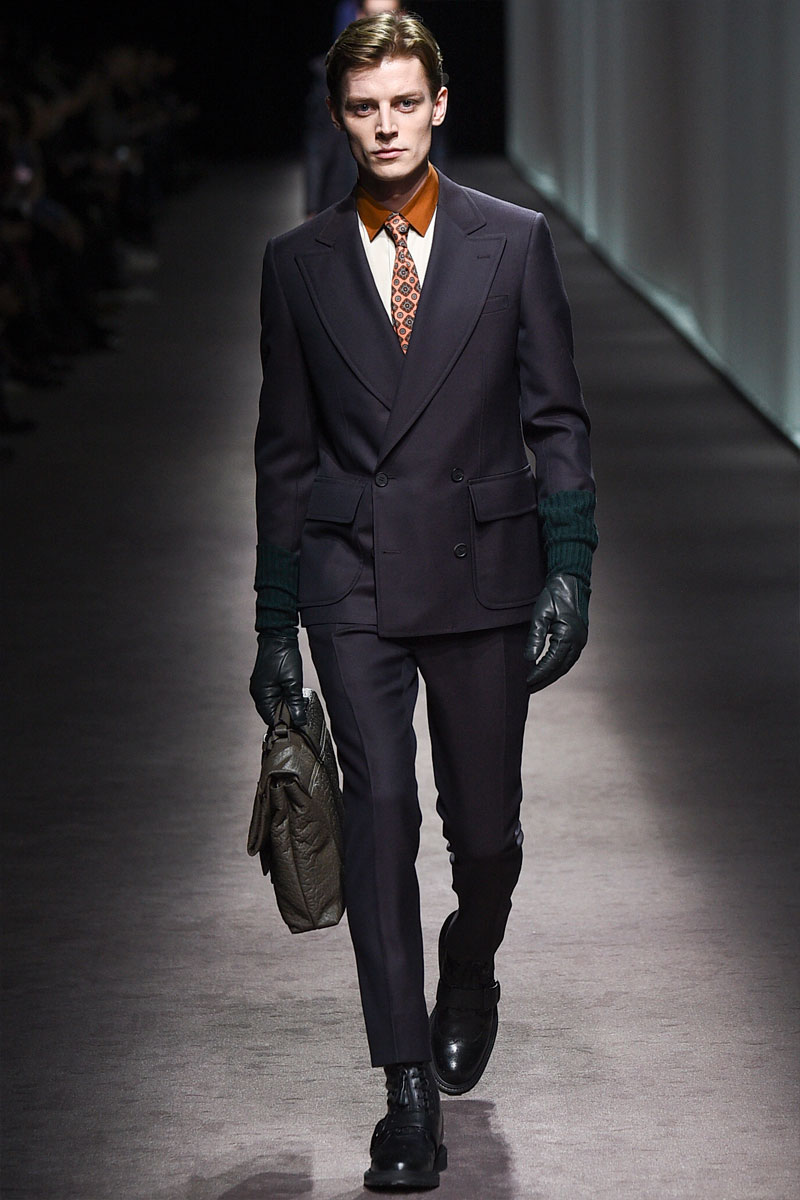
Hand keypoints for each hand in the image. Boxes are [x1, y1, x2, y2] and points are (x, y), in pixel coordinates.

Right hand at [249, 633, 306, 726]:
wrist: (279, 636)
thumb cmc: (283, 655)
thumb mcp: (293, 683)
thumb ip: (296, 703)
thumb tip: (299, 720)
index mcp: (261, 695)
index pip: (271, 719)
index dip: (285, 723)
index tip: (297, 725)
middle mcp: (258, 693)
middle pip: (272, 713)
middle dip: (286, 715)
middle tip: (300, 714)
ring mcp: (260, 687)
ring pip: (274, 705)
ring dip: (285, 706)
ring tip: (297, 703)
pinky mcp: (265, 682)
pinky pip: (274, 696)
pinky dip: (283, 698)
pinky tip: (292, 696)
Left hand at [524, 572, 587, 693]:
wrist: (570, 582)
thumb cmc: (553, 596)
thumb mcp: (540, 615)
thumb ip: (535, 638)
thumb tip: (529, 659)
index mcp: (569, 636)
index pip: (551, 663)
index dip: (538, 674)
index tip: (525, 682)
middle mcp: (578, 642)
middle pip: (560, 669)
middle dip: (544, 680)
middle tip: (528, 689)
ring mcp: (581, 641)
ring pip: (565, 666)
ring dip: (551, 676)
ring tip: (536, 683)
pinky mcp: (579, 639)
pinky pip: (568, 659)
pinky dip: (557, 667)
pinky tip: (547, 670)